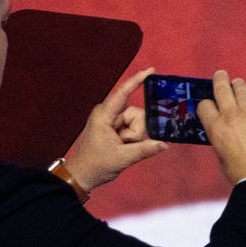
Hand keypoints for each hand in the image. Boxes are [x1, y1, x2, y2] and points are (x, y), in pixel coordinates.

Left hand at [61, 67, 168, 191]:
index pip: (123, 93)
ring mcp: (113, 121)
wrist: (81, 176)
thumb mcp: (122, 158)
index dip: (137, 81)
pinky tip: (125, 147)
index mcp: (104, 115)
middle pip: (137, 114)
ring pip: (138, 123)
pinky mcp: (116, 129)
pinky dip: (134, 139)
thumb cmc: (95, 164)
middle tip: (125, 144)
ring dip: (135, 138)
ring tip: (122, 148)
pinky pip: (134, 129)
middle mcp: (109, 114)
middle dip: (137, 131)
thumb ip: (145, 149)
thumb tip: (164, 144)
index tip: (152, 70)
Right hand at [198, 70, 245, 186]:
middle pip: (222, 90)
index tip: (209, 103)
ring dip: (238, 85)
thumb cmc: (239, 172)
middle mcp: (231, 117)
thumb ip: (221, 135)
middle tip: (220, 74)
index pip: (205, 105)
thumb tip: (224, 125)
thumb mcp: (220, 152)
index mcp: (215, 128)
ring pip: (242, 91)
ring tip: (237, 83)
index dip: (206, 103)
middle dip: (220, 80)